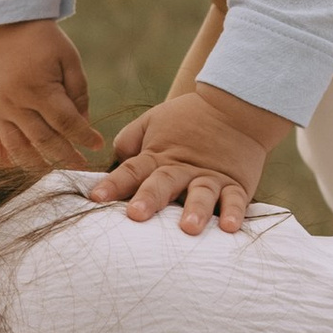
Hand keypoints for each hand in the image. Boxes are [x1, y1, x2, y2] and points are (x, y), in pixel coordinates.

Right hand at [0, 19, 106, 171]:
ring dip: (35, 163)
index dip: (83, 137)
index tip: (97, 144)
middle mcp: (16, 102)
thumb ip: (78, 93)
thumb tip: (83, 125)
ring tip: (52, 171)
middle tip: (82, 167)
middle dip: (65, 157)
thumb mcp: (69, 59)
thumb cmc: (44, 40)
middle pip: (43, 140)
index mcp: (39, 89)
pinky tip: (9, 167)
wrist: (7, 24)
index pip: (65, 123)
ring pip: (16, 146)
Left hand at [91, 79, 288, 234]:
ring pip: (201, 194)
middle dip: (150, 198)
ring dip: (195, 210)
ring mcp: (210, 177)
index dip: (114, 184)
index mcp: (159, 156)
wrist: (235, 105)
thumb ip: (129, 141)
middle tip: (136, 214)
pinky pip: (236, 199)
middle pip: (164, 183)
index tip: (96, 197)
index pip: (132, 170)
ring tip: (188, 228)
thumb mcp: (153, 121)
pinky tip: (229, 227)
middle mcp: (183, 169)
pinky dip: (234, 213)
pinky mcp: (236, 184)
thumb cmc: (188, 118)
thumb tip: (113, 160)